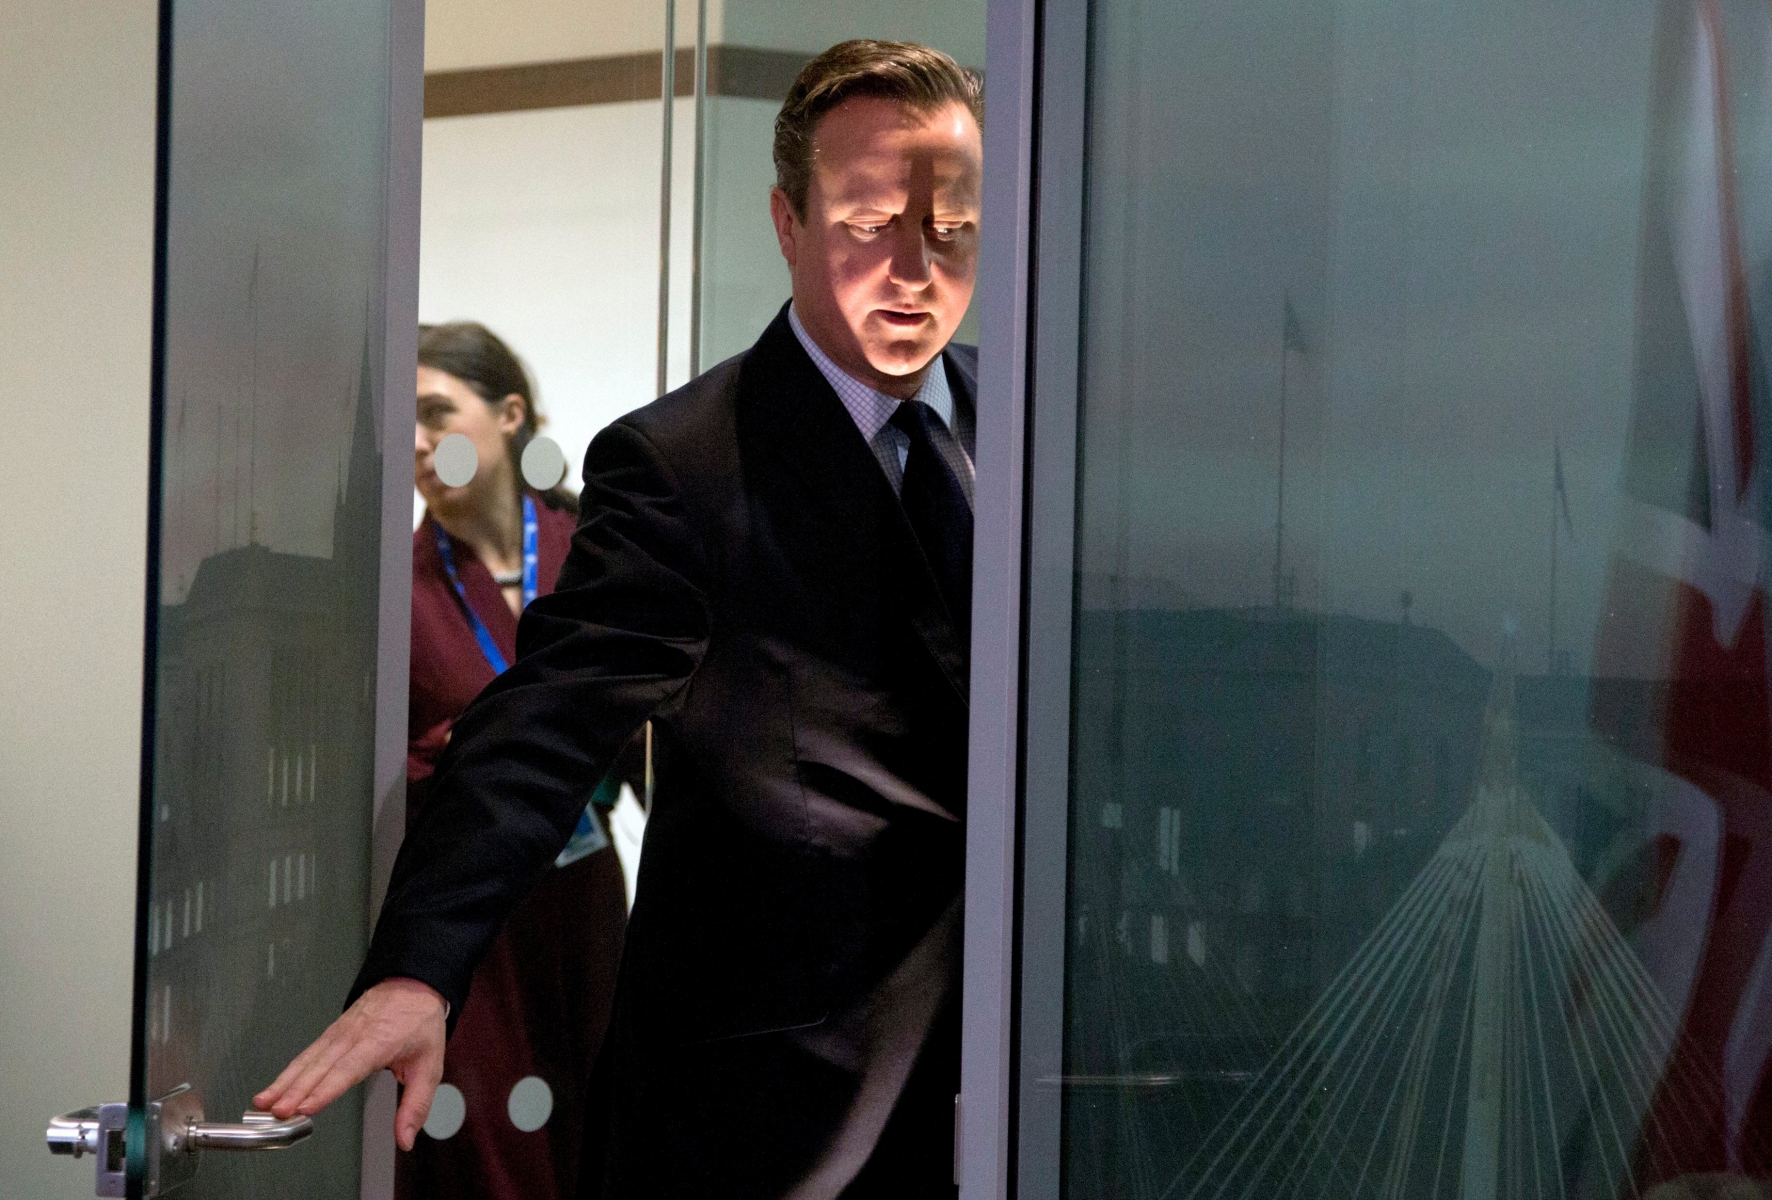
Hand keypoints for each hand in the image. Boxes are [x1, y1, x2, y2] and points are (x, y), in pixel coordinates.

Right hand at [253, 977, 447, 1150]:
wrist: (411, 985)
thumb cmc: (419, 1024)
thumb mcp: (430, 1065)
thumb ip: (417, 1105)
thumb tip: (406, 1139)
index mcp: (378, 1043)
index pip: (348, 1069)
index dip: (326, 1089)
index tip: (307, 1106)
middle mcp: (353, 1036)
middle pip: (320, 1066)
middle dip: (295, 1090)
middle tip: (276, 1113)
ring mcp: (338, 1033)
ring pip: (307, 1060)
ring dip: (283, 1082)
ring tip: (263, 1104)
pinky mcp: (329, 1034)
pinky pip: (306, 1055)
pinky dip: (287, 1072)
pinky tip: (273, 1089)